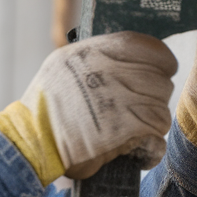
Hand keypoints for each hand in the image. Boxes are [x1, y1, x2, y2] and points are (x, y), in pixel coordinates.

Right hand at [0, 32, 176, 183]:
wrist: (34, 137)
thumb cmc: (46, 103)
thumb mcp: (63, 63)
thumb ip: (95, 56)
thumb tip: (124, 55)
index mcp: (99, 52)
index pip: (151, 49)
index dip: (162, 62)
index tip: (161, 73)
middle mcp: (113, 72)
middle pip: (160, 82)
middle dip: (153, 98)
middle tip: (138, 110)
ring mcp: (122, 101)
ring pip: (160, 110)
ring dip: (150, 123)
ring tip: (132, 131)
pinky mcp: (128, 130)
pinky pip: (156, 134)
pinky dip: (149, 146)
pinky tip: (135, 148)